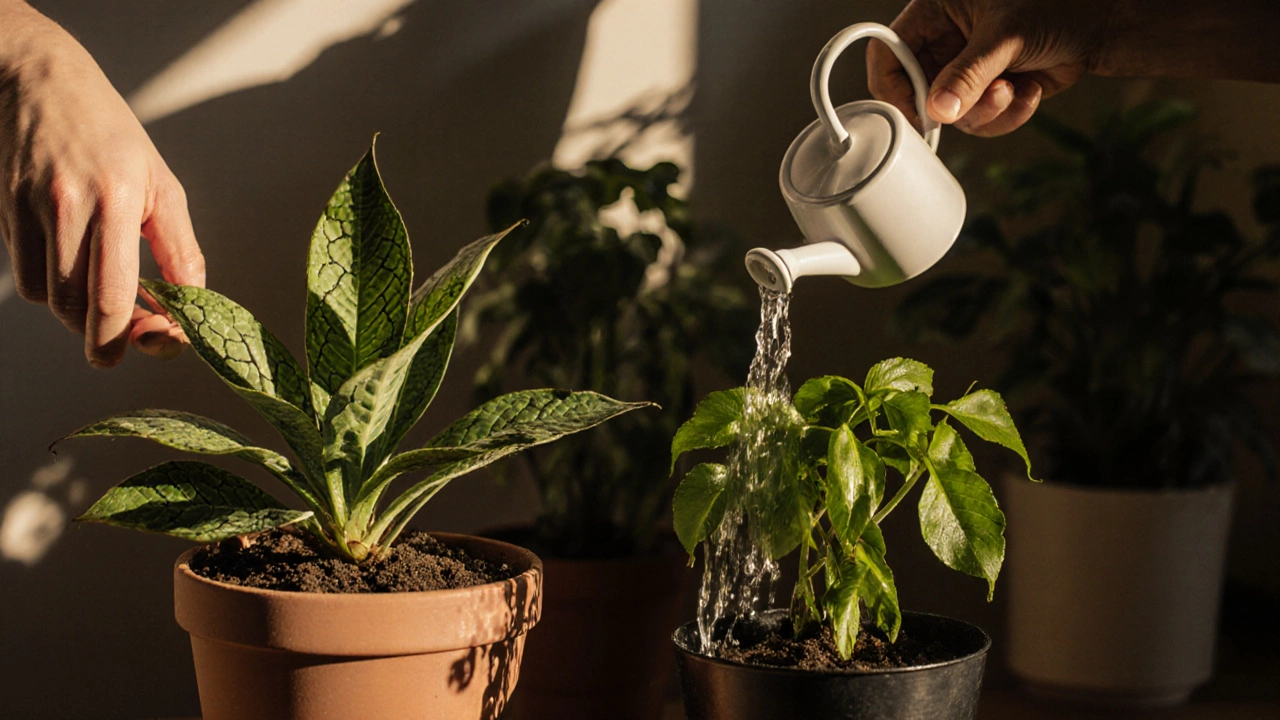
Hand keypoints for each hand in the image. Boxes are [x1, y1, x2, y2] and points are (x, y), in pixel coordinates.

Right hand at [0, 1, 203, 365]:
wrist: (40, 80)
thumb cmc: (111, 134)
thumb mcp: (160, 184)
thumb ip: (178, 248)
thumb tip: (190, 301)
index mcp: (117, 199)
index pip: (112, 294)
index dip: (126, 336)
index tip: (141, 349)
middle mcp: (69, 206)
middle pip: (75, 306)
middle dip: (102, 336)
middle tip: (121, 343)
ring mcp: (30, 208)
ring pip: (47, 297)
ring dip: (76, 313)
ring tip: (101, 299)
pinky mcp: (5, 210)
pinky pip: (26, 273)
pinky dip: (50, 285)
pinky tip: (70, 265)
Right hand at [867, 0, 1113, 136]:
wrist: (1104, 25)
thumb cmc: (1057, 7)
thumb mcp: (1005, 36)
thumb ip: (968, 75)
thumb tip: (938, 110)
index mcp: (936, 12)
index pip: (890, 53)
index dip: (893, 86)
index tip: (915, 113)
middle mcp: (946, 42)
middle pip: (919, 91)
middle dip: (952, 106)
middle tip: (974, 105)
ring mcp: (968, 69)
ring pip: (953, 113)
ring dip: (985, 112)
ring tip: (1013, 91)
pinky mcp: (990, 91)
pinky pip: (981, 121)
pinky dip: (1007, 115)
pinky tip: (1029, 90)